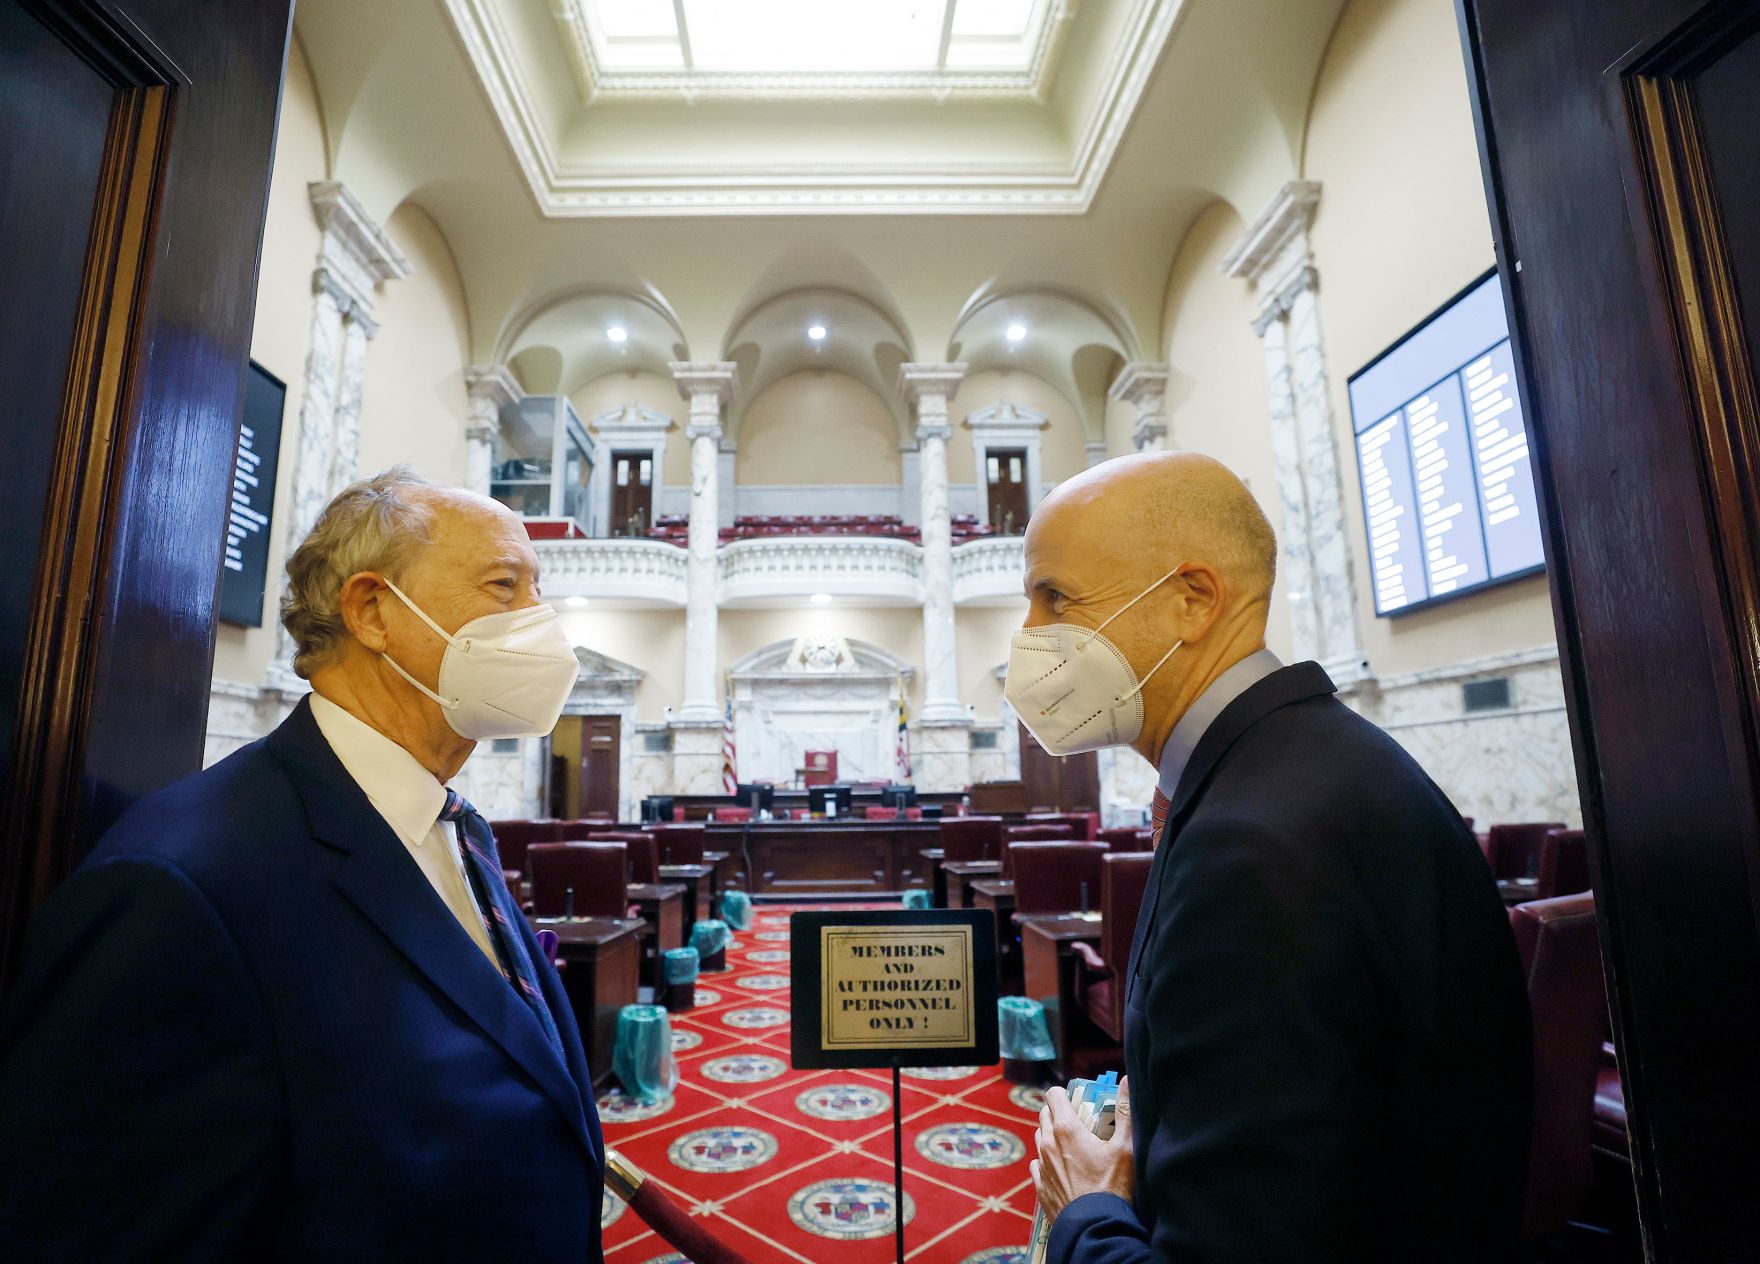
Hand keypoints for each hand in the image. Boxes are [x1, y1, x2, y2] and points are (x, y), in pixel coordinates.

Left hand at [1030, 1078, 1133, 1222]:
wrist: (1095, 1228)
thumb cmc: (1112, 1187)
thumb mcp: (1125, 1148)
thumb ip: (1126, 1111)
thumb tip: (1127, 1080)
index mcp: (1066, 1129)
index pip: (1053, 1095)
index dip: (1065, 1094)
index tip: (1078, 1101)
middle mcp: (1048, 1143)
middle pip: (1045, 1114)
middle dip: (1058, 1112)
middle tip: (1079, 1122)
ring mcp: (1042, 1166)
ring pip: (1039, 1138)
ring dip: (1051, 1136)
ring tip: (1072, 1145)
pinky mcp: (1040, 1187)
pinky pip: (1038, 1165)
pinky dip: (1047, 1161)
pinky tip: (1062, 1169)